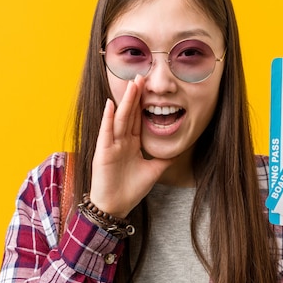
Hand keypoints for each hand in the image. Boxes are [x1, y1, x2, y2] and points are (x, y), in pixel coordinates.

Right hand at [89, 75, 172, 216]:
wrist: (116, 206)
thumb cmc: (131, 189)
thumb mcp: (154, 170)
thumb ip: (164, 158)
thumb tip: (179, 149)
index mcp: (131, 143)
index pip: (138, 118)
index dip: (144, 103)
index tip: (149, 88)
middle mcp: (121, 140)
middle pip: (129, 114)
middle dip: (135, 95)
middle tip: (141, 76)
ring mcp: (111, 144)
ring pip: (120, 118)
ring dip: (125, 101)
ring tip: (131, 84)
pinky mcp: (103, 152)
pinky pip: (106, 132)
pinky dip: (108, 118)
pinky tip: (110, 105)